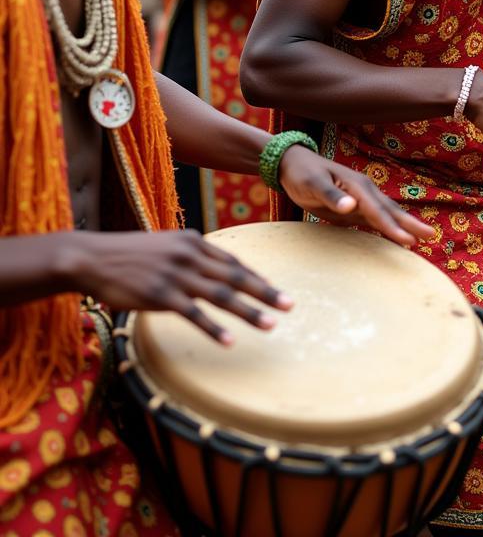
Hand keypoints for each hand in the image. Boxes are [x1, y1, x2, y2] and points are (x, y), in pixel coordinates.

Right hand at [73, 230, 291, 344]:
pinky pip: (193, 314)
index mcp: (194, 241)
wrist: (91, 257)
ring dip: (248, 312)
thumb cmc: (129, 254)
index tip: (276, 290)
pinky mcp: (159, 295)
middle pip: (236, 277)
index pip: (233, 262)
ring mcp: (176, 275)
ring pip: (221, 296)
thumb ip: (191, 255)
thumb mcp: (166, 246)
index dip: (257, 277)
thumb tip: (214, 269)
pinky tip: (229, 341)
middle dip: (266, 292)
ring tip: (270, 325)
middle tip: (289, 305)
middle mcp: (190, 255)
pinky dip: (213, 328)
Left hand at [278, 145, 432, 245]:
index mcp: (358, 186)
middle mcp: (364, 191)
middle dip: (409, 224)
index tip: (407, 241)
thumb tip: (351, 206)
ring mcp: (361, 199)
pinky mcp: (354, 207)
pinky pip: (375, 219)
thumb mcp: (312, 184)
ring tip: (423, 238)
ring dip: (404, 225)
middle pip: (390, 210)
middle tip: (430, 235)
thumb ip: (332, 196)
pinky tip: (397, 236)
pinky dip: (388, 227)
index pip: (377, 210)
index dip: (392, 226)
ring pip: (386, 214)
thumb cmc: (302, 174)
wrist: (293, 165)